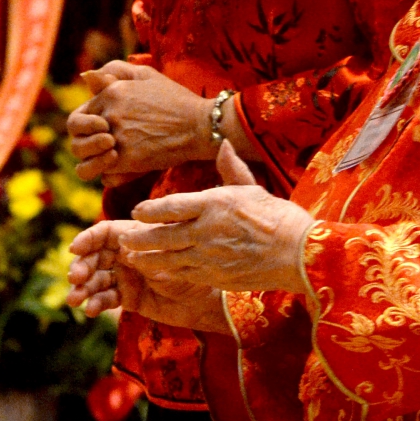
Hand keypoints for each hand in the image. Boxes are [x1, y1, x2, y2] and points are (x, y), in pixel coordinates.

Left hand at [66, 61, 259, 181]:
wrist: (201, 125)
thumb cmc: (176, 100)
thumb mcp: (147, 75)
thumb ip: (115, 71)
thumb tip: (86, 77)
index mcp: (111, 92)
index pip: (78, 115)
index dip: (85, 128)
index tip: (100, 134)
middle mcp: (110, 113)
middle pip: (76, 136)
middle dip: (84, 145)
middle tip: (103, 149)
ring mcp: (117, 136)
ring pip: (84, 158)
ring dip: (92, 163)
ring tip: (109, 161)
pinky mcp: (128, 158)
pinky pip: (104, 172)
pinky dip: (109, 175)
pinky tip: (122, 171)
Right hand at [67, 219, 227, 332]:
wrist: (208, 299)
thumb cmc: (195, 267)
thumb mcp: (172, 253)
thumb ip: (149, 247)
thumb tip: (123, 242)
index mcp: (135, 237)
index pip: (104, 233)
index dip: (87, 239)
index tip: (75, 249)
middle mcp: (126, 256)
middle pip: (94, 257)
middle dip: (81, 266)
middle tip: (75, 278)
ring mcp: (126, 277)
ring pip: (96, 280)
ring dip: (83, 288)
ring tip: (76, 299)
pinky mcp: (128, 298)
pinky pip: (106, 299)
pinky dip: (96, 303)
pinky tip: (92, 310)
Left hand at [118, 142, 314, 293]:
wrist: (299, 253)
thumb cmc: (278, 217)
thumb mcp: (252, 188)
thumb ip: (231, 168)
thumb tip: (224, 144)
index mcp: (215, 204)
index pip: (171, 206)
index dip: (149, 210)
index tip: (135, 211)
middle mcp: (207, 230)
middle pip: (161, 235)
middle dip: (137, 238)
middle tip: (121, 237)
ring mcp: (209, 256)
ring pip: (167, 258)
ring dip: (145, 257)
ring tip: (131, 256)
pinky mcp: (215, 276)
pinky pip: (182, 274)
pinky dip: (164, 272)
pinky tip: (154, 271)